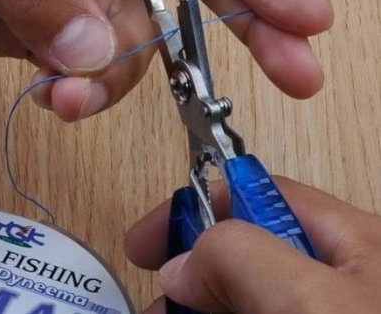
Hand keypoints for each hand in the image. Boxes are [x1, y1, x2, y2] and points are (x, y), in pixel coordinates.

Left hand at [0, 0, 331, 120]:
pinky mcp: (41, 29)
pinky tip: (59, 96)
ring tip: (74, 95)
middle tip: (294, 72)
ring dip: (116, 76)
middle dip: (236, 31)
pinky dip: (80, 88)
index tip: (303, 14)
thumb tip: (92, 51)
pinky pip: (85, 67)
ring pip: (130, 41)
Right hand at [126, 178, 380, 312]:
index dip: (197, 208)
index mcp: (352, 242)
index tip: (146, 244)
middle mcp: (341, 283)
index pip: (259, 197)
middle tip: (155, 312)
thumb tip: (181, 264)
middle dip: (193, 280)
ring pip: (248, 305)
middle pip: (246, 258)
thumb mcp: (315, 303)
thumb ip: (242, 257)